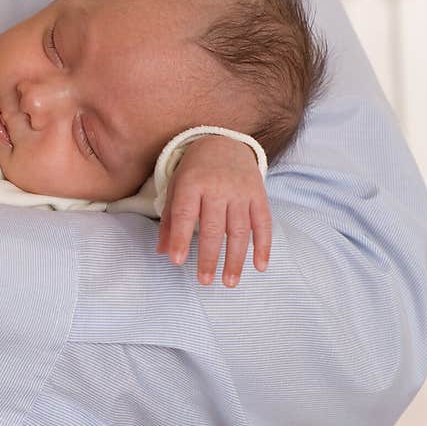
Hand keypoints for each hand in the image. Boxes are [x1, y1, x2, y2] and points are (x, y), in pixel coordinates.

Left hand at [156, 135, 271, 286]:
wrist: (224, 143)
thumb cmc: (194, 172)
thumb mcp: (176, 189)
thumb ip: (170, 221)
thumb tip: (163, 252)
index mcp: (192, 184)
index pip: (185, 214)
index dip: (180, 238)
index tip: (177, 262)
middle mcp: (218, 187)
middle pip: (214, 228)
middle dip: (209, 257)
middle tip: (204, 281)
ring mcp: (241, 191)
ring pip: (240, 230)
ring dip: (235, 259)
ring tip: (229, 282)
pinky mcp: (259, 194)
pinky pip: (263, 223)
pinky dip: (264, 246)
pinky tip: (259, 267)